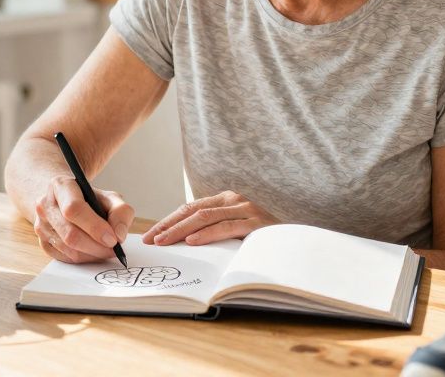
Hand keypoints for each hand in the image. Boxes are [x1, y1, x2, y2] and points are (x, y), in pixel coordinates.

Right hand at [33, 175, 133, 263]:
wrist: (66, 199)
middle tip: (114, 249)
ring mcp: (41, 225)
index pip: (74, 209)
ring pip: (68, 249)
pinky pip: (65, 258)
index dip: (95, 227)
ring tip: (106, 250)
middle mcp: (45, 205)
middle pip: (70, 234)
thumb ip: (121, 212)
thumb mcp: (109, 197)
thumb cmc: (89, 198)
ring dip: (92, 254)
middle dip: (96, 246)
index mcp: (61, 186)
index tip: (113, 239)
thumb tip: (119, 236)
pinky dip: (84, 258)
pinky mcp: (43, 242)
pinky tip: (93, 251)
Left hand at [142, 191, 277, 245]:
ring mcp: (245, 209)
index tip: (150, 236)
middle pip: (193, 211)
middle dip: (168, 226)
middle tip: (150, 240)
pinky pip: (225, 227)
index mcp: (226, 200)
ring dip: (181, 230)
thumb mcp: (232, 232)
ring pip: (205, 217)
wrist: (294, 244)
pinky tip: (192, 241)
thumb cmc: (260, 241)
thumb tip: (179, 243)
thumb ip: (212, 230)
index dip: (168, 222)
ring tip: (164, 241)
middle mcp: (234, 200)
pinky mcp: (255, 222)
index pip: (190, 208)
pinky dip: (207, 234)